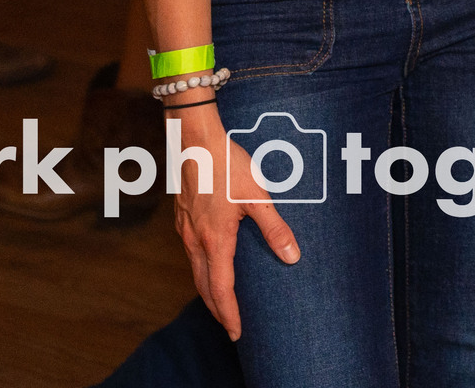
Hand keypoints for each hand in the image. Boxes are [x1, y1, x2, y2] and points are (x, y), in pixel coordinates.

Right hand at [168, 102, 300, 341]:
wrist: (194, 141)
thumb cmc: (228, 165)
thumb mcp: (258, 196)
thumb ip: (275, 228)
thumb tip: (291, 257)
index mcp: (215, 240)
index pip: (221, 289)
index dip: (229, 313)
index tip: (236, 332)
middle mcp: (195, 240)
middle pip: (203, 286)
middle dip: (217, 309)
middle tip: (230, 326)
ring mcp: (186, 230)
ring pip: (194, 270)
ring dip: (207, 290)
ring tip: (222, 302)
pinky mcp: (183, 218)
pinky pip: (190, 253)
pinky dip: (201, 269)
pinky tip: (210, 264)